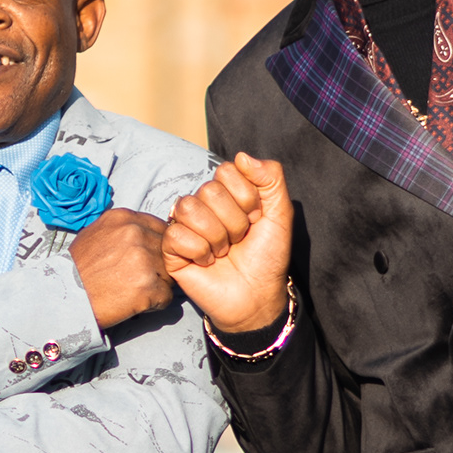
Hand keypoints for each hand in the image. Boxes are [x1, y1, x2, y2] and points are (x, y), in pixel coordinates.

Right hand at [70, 207, 171, 329]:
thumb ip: (123, 229)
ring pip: (169, 273)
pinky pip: (167, 296)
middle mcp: (135, 234)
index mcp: (124, 219)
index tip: (147, 258)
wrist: (65, 296)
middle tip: (139, 278)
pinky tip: (136, 302)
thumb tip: (145, 231)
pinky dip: (155, 303)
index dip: (156, 247)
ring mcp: (144, 260)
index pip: (160, 228)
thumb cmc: (78, 269)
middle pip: (167, 251)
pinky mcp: (148, 286)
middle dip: (159, 265)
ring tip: (135, 290)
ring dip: (158, 284)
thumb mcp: (96, 233)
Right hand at [161, 153, 293, 333]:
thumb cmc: (267, 258)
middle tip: (238, 241)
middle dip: (233, 222)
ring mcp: (185, 226)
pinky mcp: (171, 249)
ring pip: (189, 209)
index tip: (256, 219)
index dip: (246, 198)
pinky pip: (176, 235)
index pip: (227, 171)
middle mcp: (203, 205)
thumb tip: (243, 156)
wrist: (257, 297)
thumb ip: (271, 178)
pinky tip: (207, 262)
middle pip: (209, 191)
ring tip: (223, 252)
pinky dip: (199, 252)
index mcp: (227, 193)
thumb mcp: (280, 214)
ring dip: (216, 236)